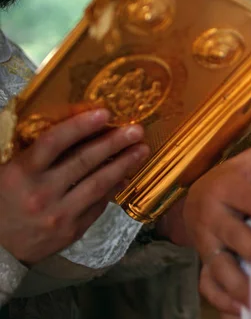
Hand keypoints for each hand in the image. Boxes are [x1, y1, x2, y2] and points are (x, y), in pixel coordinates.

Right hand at [0, 109, 148, 264]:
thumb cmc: (2, 202)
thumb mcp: (8, 173)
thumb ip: (36, 155)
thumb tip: (78, 135)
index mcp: (21, 174)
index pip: (54, 142)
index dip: (80, 126)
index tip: (104, 113)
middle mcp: (41, 193)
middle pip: (84, 161)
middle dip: (114, 143)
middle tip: (137, 130)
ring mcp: (59, 214)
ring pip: (98, 185)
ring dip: (123, 165)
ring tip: (141, 150)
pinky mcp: (72, 231)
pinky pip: (98, 206)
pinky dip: (113, 189)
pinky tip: (126, 176)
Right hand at [183, 124, 250, 314]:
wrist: (193, 194)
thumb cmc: (232, 176)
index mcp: (228, 187)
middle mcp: (213, 214)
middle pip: (235, 236)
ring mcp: (206, 239)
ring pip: (219, 264)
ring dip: (238, 284)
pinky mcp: (203, 257)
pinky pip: (207, 281)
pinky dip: (221, 297)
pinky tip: (240, 310)